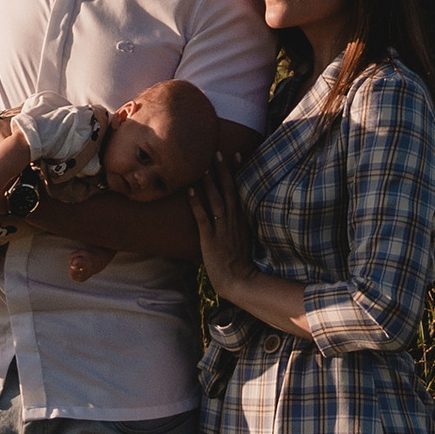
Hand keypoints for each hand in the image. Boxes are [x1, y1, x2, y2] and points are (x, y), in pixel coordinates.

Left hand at [191, 157, 257, 301]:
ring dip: (210, 183)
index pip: (240, 190)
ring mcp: (222, 229)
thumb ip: (240, 226)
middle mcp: (233, 221)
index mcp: (242, 220)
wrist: (239, 281)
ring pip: (216, 200)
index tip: (236, 154)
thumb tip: (235, 214)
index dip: (238, 172)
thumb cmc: (241, 264)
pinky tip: (190, 191)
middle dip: (224, 171)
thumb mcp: (244, 240)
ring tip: (204, 166)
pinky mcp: (210, 238)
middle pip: (229, 191)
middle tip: (218, 152)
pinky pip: (202, 217)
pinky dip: (196, 203)